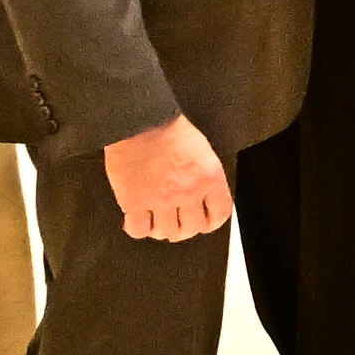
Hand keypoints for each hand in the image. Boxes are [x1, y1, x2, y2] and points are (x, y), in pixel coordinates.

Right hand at [103, 116, 234, 241]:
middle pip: (191, 229)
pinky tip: (138, 220)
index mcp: (209, 178)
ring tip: (157, 221)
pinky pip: (139, 230)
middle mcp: (188, 193)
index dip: (211, 222)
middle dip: (185, 229)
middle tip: (177, 223)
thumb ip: (204, 176)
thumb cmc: (169, 129)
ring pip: (166, 232)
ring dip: (162, 229)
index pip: (219, 214)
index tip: (204, 222)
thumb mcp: (202, 151)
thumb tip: (203, 197)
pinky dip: (139, 229)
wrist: (140, 122)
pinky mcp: (134, 203)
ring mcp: (161, 200)